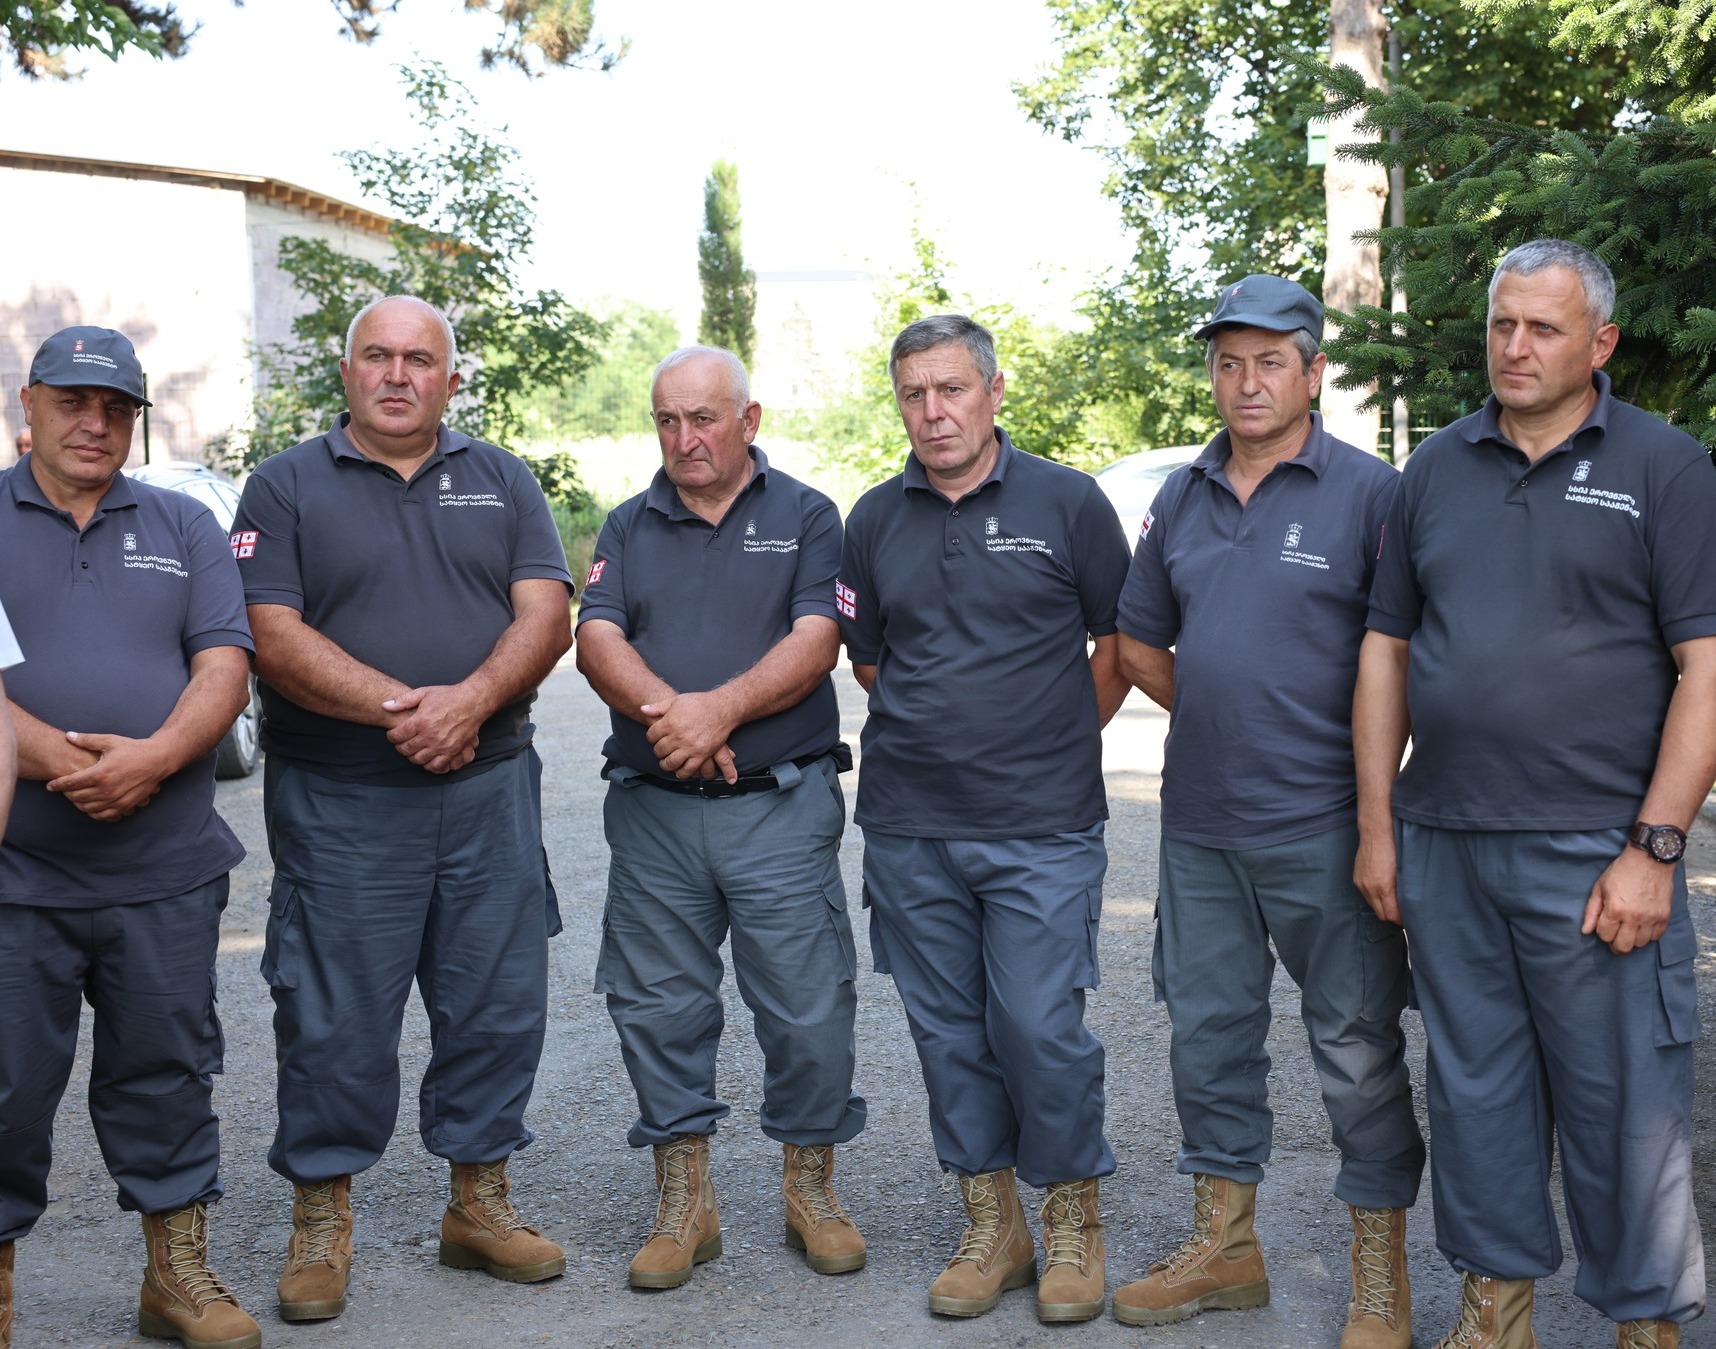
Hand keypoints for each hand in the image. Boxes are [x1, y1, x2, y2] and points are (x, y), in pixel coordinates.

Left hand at [47, 732, 170, 820]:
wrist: (158, 759)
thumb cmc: (134, 749)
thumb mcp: (110, 741)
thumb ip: (87, 740)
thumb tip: (68, 736)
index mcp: (101, 773)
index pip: (71, 782)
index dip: (57, 784)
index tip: (50, 785)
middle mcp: (107, 789)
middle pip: (77, 797)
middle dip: (67, 794)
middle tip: (64, 789)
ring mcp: (117, 799)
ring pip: (88, 808)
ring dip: (78, 804)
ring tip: (76, 797)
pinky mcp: (126, 805)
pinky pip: (104, 815)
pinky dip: (94, 813)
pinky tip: (91, 807)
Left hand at [382, 685, 482, 773]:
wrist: (473, 701)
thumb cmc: (448, 696)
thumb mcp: (424, 693)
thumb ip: (402, 701)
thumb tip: (384, 706)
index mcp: (421, 721)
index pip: (397, 736)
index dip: (392, 736)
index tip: (394, 734)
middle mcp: (430, 736)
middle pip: (406, 750)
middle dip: (400, 747)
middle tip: (403, 742)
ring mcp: (442, 745)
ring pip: (418, 760)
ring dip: (413, 756)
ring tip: (414, 750)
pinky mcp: (453, 751)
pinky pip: (436, 766)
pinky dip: (429, 765)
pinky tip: (427, 758)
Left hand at [641, 693, 738, 782]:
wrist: (722, 708)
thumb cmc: (699, 703)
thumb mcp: (676, 700)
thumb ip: (658, 707)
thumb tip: (643, 709)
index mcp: (669, 723)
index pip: (651, 736)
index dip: (651, 737)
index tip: (654, 738)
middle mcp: (678, 737)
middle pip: (659, 750)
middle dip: (658, 751)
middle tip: (660, 751)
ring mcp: (690, 747)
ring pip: (671, 763)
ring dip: (666, 765)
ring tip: (666, 763)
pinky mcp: (702, 755)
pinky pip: (688, 769)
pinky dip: (682, 772)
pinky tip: (679, 771)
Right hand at [1354, 826, 1401, 924]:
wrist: (1376, 834)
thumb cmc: (1394, 850)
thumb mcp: (1403, 873)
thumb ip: (1402, 892)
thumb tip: (1406, 906)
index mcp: (1383, 887)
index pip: (1391, 915)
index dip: (1401, 919)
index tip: (1409, 918)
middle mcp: (1369, 888)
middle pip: (1381, 914)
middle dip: (1392, 916)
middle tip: (1403, 914)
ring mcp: (1361, 884)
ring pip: (1373, 906)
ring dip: (1383, 907)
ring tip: (1394, 903)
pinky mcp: (1356, 879)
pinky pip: (1366, 896)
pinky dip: (1375, 898)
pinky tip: (1383, 892)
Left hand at [1582, 846, 1672, 953]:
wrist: (1649, 859)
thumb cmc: (1622, 871)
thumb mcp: (1600, 888)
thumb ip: (1592, 911)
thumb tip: (1585, 931)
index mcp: (1615, 909)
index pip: (1605, 936)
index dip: (1602, 932)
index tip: (1604, 924)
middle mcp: (1634, 917)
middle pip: (1623, 947)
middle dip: (1615, 944)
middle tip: (1615, 936)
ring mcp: (1651, 918)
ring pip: (1640, 944)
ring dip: (1632, 939)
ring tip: (1629, 927)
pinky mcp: (1665, 916)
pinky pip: (1656, 937)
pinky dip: (1648, 934)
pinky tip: (1642, 925)